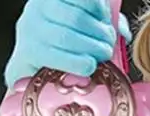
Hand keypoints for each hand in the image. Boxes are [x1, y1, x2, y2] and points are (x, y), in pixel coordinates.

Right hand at [4, 0, 131, 87]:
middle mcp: (38, 7)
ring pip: (67, 36)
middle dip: (99, 33)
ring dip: (91, 48)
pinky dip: (77, 62)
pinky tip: (87, 66)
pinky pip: (56, 56)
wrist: (27, 74)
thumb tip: (122, 31)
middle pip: (76, 18)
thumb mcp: (77, 27)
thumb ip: (98, 22)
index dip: (99, 7)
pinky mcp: (27, 51)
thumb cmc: (56, 47)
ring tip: (101, 56)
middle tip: (108, 46)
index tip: (107, 22)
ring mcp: (30, 28)